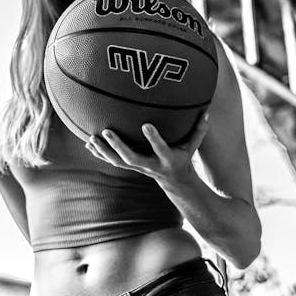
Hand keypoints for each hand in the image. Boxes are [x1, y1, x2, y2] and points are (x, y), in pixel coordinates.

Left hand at [85, 114, 209, 185]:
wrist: (174, 182)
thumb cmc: (183, 158)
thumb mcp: (193, 146)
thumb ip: (198, 131)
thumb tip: (206, 112)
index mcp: (167, 159)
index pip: (161, 149)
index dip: (154, 139)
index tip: (146, 125)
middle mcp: (151, 166)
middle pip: (132, 158)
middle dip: (119, 146)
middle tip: (107, 131)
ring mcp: (139, 168)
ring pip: (118, 162)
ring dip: (104, 151)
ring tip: (92, 137)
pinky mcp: (130, 167)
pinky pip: (112, 161)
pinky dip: (100, 154)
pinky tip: (89, 144)